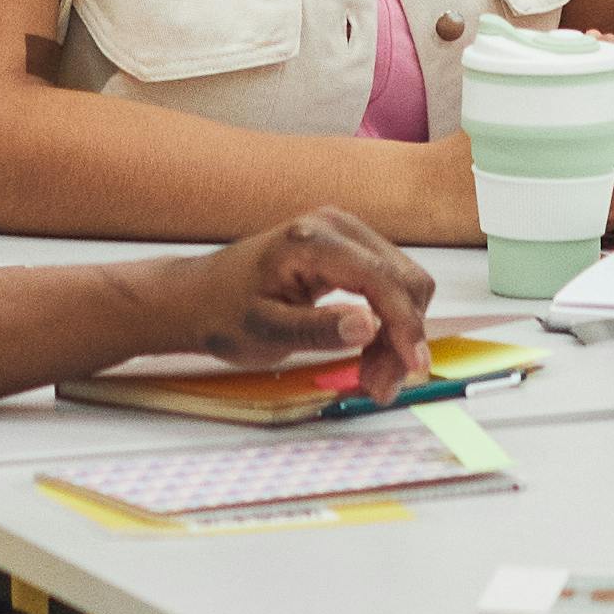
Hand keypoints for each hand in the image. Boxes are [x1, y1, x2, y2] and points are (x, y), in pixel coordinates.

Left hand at [169, 210, 436, 392]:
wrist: (199, 298)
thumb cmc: (224, 313)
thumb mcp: (265, 331)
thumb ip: (317, 329)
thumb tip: (369, 326)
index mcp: (312, 241)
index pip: (382, 279)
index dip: (406, 325)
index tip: (414, 368)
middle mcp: (337, 226)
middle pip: (404, 281)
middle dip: (403, 338)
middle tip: (379, 386)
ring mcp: (346, 234)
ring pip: (403, 286)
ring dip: (397, 336)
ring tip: (371, 379)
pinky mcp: (349, 248)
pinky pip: (388, 286)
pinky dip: (387, 324)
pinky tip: (368, 356)